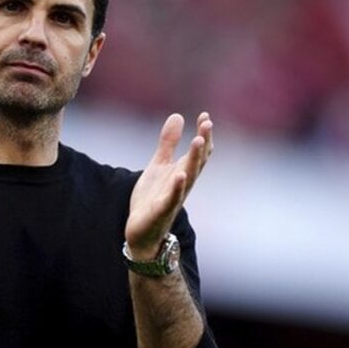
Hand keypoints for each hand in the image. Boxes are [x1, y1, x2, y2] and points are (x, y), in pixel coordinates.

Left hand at [125, 112, 212, 258]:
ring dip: (194, 160)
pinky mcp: (161, 210)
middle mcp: (182, 184)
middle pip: (196, 161)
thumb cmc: (153, 198)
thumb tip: (178, 116)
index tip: (205, 116)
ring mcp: (174, 197)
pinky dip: (177, 187)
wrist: (142, 231)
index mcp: (182, 172)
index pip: (198, 152)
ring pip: (188, 177)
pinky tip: (180, 174)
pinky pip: (172, 198)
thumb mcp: (159, 165)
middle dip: (203, 143)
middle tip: (207, 124)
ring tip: (198, 140)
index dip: (203, 134)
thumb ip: (168, 143)